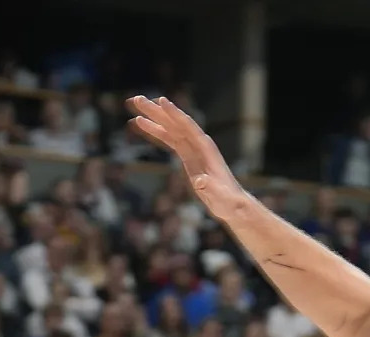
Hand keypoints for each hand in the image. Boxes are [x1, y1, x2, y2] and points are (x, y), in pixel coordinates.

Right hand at [126, 96, 247, 222]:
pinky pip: (170, 139)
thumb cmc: (229, 202)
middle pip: (176, 122)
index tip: (161, 100)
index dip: (175, 114)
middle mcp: (199, 144)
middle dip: (157, 111)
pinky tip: (144, 125)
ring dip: (154, 117)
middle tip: (138, 99)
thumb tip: (200, 181)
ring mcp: (193, 149)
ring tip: (136, 108)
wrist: (233, 205)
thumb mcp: (220, 197)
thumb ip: (210, 188)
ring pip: (171, 128)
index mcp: (206, 148)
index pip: (188, 126)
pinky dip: (157, 131)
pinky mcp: (188, 156)